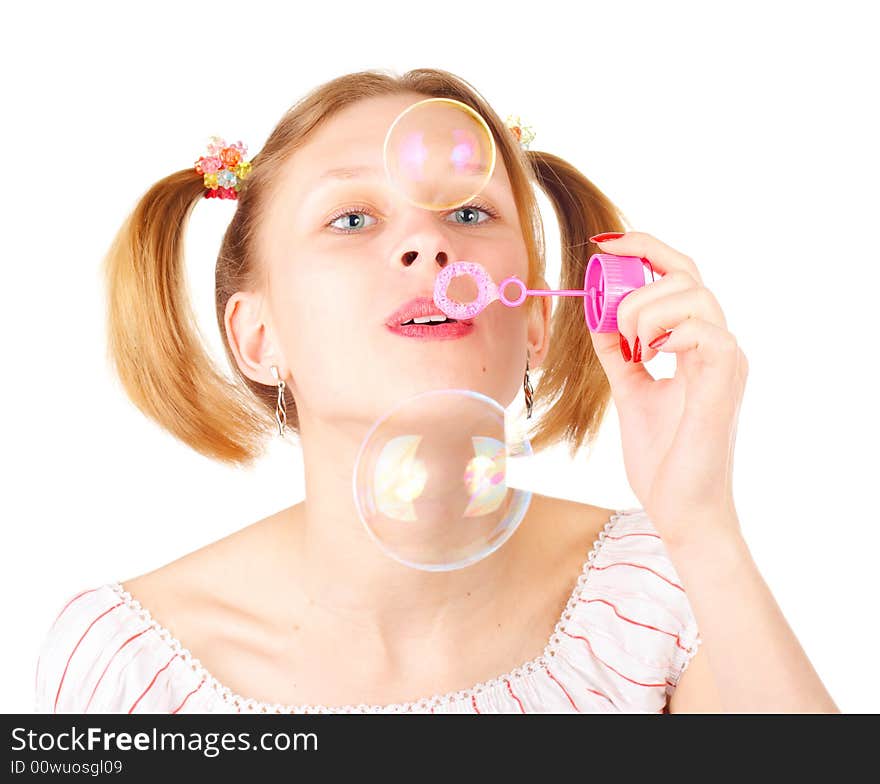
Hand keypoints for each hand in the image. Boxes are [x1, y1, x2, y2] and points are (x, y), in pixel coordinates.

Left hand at [587, 232, 747, 545]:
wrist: (680, 508)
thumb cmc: (663, 457)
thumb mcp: (630, 392)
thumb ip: (618, 353)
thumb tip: (595, 316)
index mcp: (696, 343)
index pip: (680, 274)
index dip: (646, 248)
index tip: (605, 244)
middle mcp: (718, 343)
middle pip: (687, 273)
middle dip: (637, 288)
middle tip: (615, 325)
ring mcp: (726, 360)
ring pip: (695, 294)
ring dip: (647, 313)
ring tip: (633, 351)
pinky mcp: (727, 379)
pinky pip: (706, 330)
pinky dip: (669, 334)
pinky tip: (651, 360)